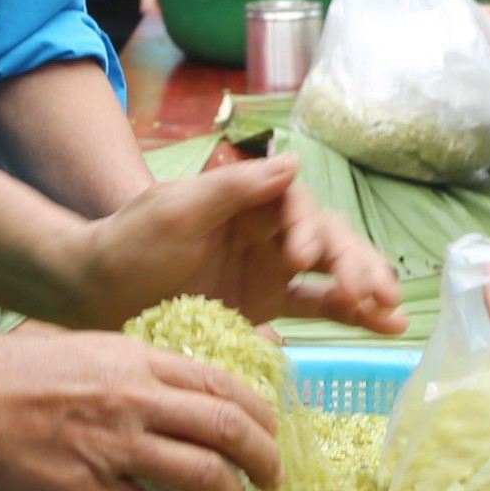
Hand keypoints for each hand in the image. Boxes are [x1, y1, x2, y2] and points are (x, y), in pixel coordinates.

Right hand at [0, 327, 282, 490]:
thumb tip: (159, 382)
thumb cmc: (5, 371)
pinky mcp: (86, 487)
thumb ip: (124, 364)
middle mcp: (135, 397)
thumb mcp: (79, 345)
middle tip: (272, 478)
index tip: (268, 429)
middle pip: (225, 426)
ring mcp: (113, 443)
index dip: (255, 410)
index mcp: (135, 358)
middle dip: (262, 456)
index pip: (218, 380)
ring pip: (201, 472)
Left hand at [69, 156, 406, 336]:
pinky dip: (354, 314)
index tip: (303, 256)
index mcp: (248, 198)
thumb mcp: (173, 210)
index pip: (297, 204)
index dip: (310, 227)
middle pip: (327, 237)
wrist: (95, 294)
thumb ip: (231, 190)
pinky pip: (320, 305)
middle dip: (353, 261)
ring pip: (333, 270)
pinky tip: (387, 327)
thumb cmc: (128, 242)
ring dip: (366, 285)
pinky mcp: (269, 302)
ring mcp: (272, 265)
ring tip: (394, 311)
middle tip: (371, 291)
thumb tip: (293, 163)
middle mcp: (268, 227)